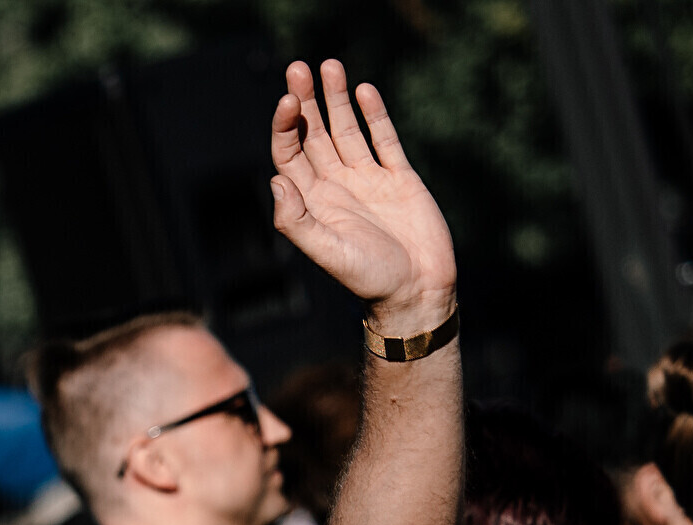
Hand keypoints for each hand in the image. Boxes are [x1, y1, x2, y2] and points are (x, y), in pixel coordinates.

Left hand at [269, 60, 457, 328]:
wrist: (416, 291)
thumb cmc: (368, 279)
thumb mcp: (326, 252)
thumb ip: (296, 220)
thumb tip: (275, 180)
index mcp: (312, 202)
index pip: (290, 154)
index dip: (286, 126)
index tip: (288, 100)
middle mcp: (335, 186)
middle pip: (313, 135)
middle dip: (305, 101)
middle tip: (298, 67)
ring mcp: (367, 180)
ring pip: (346, 130)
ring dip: (337, 99)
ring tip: (330, 64)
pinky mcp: (398, 178)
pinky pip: (383, 139)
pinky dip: (374, 114)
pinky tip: (364, 90)